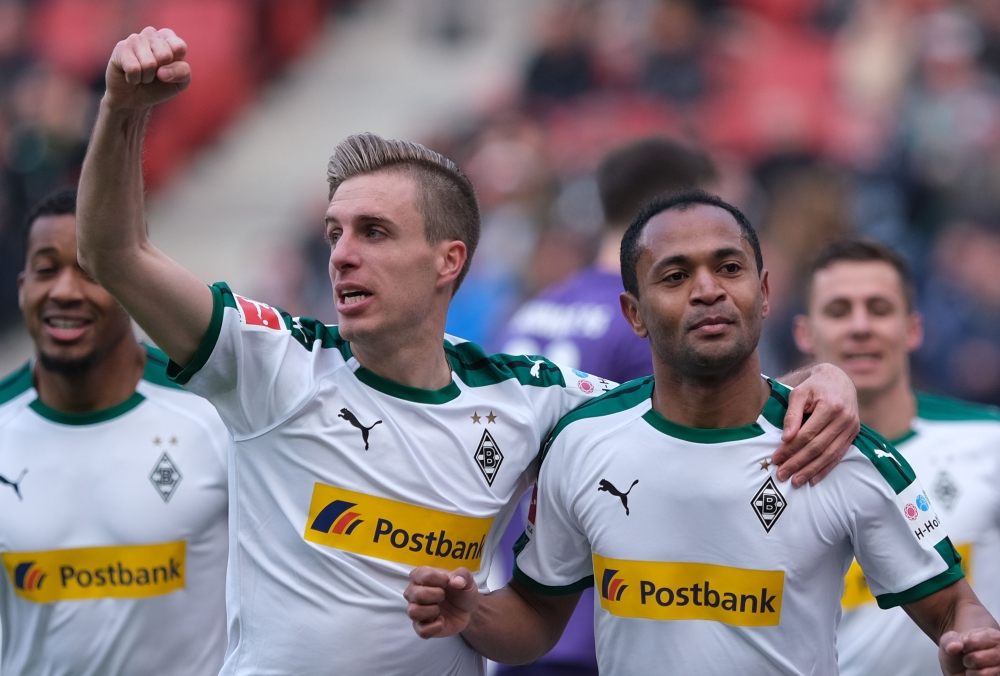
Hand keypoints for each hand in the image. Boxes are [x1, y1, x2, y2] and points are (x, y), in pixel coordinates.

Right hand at [105, 27, 189, 110]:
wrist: (133, 98)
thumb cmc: (158, 86)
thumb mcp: (180, 82)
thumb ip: (183, 72)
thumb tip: (162, 71)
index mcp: (169, 38)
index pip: (179, 47)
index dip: (176, 66)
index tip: (168, 70)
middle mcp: (151, 34)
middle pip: (165, 55)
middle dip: (160, 73)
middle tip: (153, 74)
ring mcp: (135, 38)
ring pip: (149, 64)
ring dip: (146, 77)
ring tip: (142, 74)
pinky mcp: (121, 47)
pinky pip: (134, 69)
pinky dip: (134, 79)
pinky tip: (130, 75)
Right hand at [404, 566, 479, 638]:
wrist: (466, 610)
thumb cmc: (460, 591)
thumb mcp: (466, 579)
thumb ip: (463, 575)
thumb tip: (456, 582)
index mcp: (420, 576)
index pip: (423, 575)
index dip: (439, 580)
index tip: (447, 582)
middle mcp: (413, 592)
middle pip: (416, 594)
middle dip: (436, 596)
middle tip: (443, 596)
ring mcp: (415, 610)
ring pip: (413, 612)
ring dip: (432, 611)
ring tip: (440, 609)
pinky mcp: (421, 627)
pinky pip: (421, 631)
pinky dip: (435, 627)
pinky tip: (441, 621)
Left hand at [772, 363, 859, 486]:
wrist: (839, 380)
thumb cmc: (814, 387)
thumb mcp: (799, 393)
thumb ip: (792, 414)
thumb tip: (786, 437)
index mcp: (830, 406)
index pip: (807, 434)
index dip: (790, 448)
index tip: (776, 458)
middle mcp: (844, 418)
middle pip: (818, 447)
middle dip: (798, 462)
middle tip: (782, 474)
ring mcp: (851, 428)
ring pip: (829, 454)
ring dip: (811, 470)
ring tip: (796, 481)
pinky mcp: (853, 434)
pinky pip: (839, 455)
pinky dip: (825, 468)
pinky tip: (813, 479)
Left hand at [939, 628, 999, 674]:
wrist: (960, 671)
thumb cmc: (958, 654)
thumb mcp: (949, 641)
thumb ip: (950, 639)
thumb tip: (954, 646)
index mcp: (992, 635)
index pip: (972, 642)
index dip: (964, 647)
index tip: (965, 647)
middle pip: (977, 659)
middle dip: (967, 660)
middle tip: (969, 659)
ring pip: (983, 673)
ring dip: (972, 671)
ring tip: (974, 667)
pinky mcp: (999, 675)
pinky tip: (978, 674)